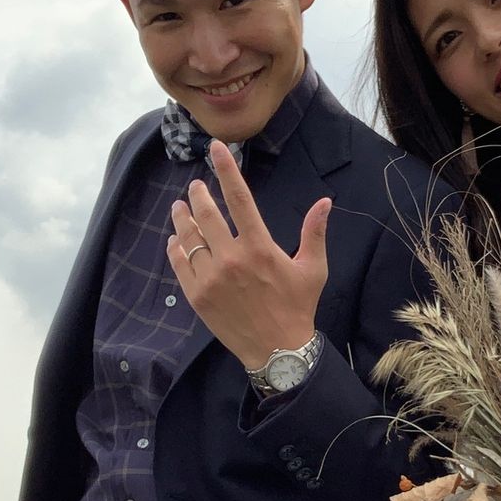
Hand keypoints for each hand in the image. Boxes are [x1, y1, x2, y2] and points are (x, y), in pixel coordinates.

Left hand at [166, 140, 331, 369]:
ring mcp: (211, 278)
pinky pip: (180, 264)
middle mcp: (231, 259)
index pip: (239, 199)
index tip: (215, 149)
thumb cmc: (297, 308)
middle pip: (206, 214)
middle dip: (199, 195)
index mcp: (260, 248)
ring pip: (189, 238)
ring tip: (179, 208)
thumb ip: (314, 233)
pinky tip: (175, 241)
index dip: (226, 170)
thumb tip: (325, 202)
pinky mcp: (198, 296)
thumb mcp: (312, 270)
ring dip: (182, 219)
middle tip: (195, 187)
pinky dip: (176, 248)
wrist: (277, 351)